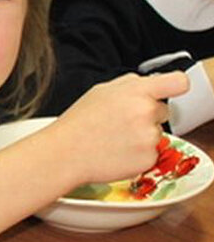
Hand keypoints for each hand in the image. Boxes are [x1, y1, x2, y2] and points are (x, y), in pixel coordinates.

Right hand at [51, 71, 189, 184]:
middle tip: (121, 124)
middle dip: (147, 117)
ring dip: (141, 137)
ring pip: (157, 134)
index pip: (178, 82)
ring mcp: (149, 136)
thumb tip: (148, 83)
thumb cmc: (77, 125)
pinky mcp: (148, 158)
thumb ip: (130, 85)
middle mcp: (146, 111)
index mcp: (137, 91)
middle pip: (163, 111)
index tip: (171, 92)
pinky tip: (117, 152)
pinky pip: (151, 154)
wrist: (64, 155)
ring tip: (114, 140)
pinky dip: (137, 155)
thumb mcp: (100, 92)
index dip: (175, 87)